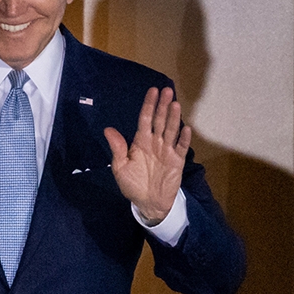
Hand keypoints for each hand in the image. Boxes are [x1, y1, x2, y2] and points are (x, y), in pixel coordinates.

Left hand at [104, 86, 191, 224]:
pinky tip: (186, 128)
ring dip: (174, 117)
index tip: (152, 91)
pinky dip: (184, 139)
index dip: (148, 105)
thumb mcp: (120, 168)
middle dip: (163, 106)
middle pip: (160, 120)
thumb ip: (118, 148)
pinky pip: (181, 147)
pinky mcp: (177, 161)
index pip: (145, 119)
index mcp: (141, 142)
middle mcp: (155, 142)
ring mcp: (167, 150)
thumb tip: (108, 129)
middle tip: (167, 90)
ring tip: (175, 104)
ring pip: (171, 130)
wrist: (148, 203)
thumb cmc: (133, 184)